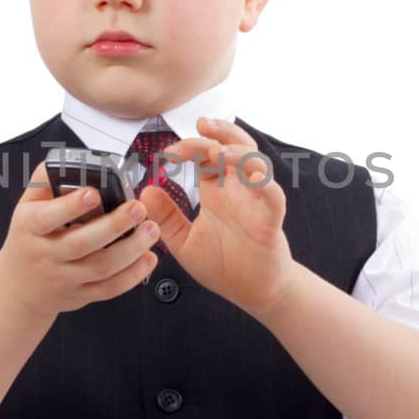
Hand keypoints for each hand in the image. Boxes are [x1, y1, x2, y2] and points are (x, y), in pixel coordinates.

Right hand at [0, 158, 163, 317]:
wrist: (18, 288)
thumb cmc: (27, 239)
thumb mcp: (26, 206)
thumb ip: (46, 181)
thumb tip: (70, 159)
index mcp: (30, 228)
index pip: (48, 217)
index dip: (71, 206)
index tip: (94, 193)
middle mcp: (46, 255)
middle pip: (82, 243)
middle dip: (114, 225)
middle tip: (138, 208)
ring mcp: (64, 278)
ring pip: (101, 267)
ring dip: (131, 249)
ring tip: (151, 229)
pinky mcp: (80, 295)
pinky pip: (110, 289)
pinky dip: (133, 275)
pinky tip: (148, 258)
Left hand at [137, 117, 298, 314]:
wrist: (253, 293)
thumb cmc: (225, 266)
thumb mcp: (183, 242)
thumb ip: (165, 217)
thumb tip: (145, 192)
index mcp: (217, 192)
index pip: (205, 156)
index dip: (188, 146)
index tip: (166, 154)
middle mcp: (237, 191)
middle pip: (233, 147)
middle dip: (219, 132)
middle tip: (201, 125)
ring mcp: (255, 203)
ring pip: (255, 163)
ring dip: (238, 151)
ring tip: (219, 150)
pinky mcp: (270, 221)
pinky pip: (272, 196)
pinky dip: (264, 184)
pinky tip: (252, 178)